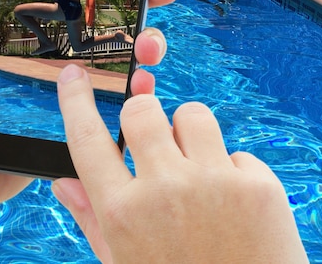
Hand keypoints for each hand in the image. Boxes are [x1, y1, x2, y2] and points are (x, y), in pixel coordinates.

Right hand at [54, 69, 308, 263]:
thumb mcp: (124, 263)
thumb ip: (93, 220)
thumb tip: (64, 183)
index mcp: (123, 214)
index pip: (87, 138)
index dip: (75, 100)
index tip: (74, 76)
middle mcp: (165, 191)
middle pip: (143, 109)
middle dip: (145, 116)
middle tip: (156, 139)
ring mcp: (214, 185)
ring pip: (193, 114)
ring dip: (191, 135)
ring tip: (198, 173)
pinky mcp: (257, 187)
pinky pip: (236, 151)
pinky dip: (232, 172)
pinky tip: (235, 209)